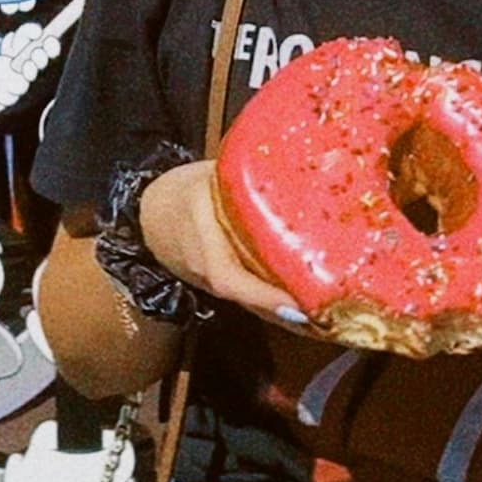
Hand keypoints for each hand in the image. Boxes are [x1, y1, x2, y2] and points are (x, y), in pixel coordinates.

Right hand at [137, 161, 319, 331]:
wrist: (147, 217)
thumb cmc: (181, 192)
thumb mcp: (207, 176)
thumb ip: (242, 176)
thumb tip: (293, 163)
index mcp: (204, 243)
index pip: (231, 279)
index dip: (265, 296)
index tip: (300, 307)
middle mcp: (212, 273)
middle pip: (253, 301)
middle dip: (292, 313)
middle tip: (334, 316)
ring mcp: (217, 285)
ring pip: (256, 306)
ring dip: (292, 316)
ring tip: (333, 318)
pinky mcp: (226, 287)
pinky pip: (255, 300)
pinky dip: (281, 307)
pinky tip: (312, 310)